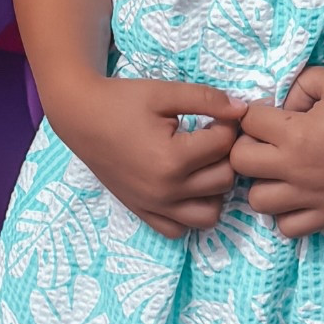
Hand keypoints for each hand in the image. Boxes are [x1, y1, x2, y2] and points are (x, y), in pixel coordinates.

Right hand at [57, 76, 244, 237]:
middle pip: (224, 180)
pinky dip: (189, 213)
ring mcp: (154, 206)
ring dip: (214, 190)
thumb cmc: (122, 101)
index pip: (224, 145)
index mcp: (172, 158)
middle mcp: (166, 190)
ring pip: (210, 214)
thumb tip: (243, 109)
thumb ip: (206, 99)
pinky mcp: (143, 212)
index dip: (228, 125)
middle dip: (225, 155)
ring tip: (202, 165)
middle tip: (211, 137)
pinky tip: (185, 187)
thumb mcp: (164, 93)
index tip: (217, 115)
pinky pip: (179, 230)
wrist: (80, 117)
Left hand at [230, 66, 323, 235]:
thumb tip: (280, 105)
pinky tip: (296, 196)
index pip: (247, 123)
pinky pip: (287, 228)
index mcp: (296, 133)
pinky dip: (285, 214)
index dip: (252, 114)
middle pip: (240, 163)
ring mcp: (312, 196)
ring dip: (262, 184)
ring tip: (278, 172)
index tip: (267, 115)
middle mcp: (297, 168)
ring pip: (257, 201)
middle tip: (266, 143)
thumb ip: (299, 85)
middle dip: (246, 147)